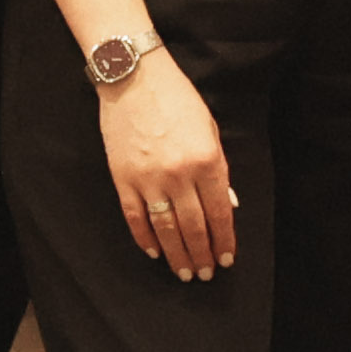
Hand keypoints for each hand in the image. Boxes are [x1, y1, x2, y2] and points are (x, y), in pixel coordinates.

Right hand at [100, 53, 236, 281]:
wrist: (134, 77)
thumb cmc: (178, 99)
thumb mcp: (210, 129)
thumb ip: (220, 169)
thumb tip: (227, 204)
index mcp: (207, 161)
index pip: (220, 212)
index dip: (224, 239)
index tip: (226, 258)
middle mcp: (179, 175)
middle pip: (193, 226)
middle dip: (202, 254)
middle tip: (205, 274)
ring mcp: (148, 179)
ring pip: (165, 228)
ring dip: (177, 254)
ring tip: (184, 273)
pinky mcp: (123, 178)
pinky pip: (135, 217)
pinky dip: (144, 238)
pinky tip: (154, 252)